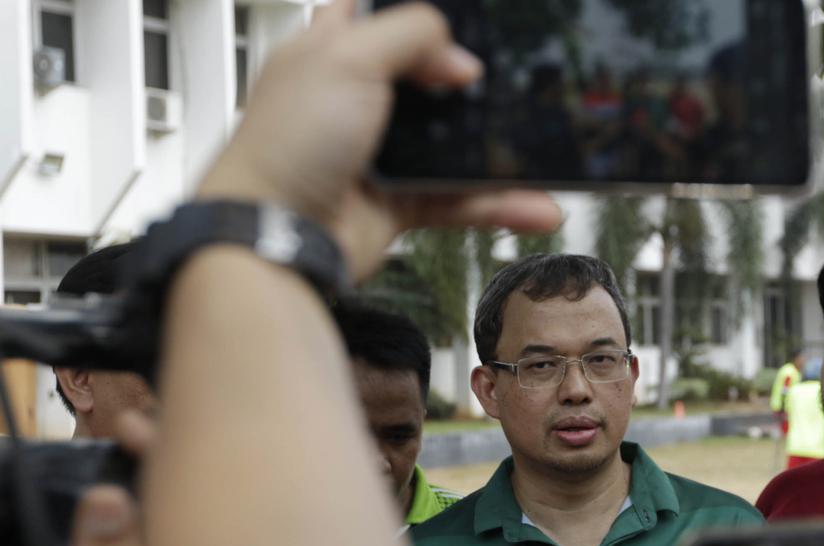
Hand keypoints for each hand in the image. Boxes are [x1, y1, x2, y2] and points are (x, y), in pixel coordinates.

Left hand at [196, 0, 559, 279]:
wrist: (278, 235)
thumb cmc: (285, 146)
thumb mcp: (347, 58)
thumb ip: (410, 35)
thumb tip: (459, 56)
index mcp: (330, 53)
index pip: (375, 18)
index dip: (417, 19)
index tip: (461, 27)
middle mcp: (354, 102)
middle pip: (425, 82)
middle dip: (467, 86)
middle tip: (504, 87)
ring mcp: (378, 155)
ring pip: (451, 147)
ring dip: (497, 155)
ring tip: (535, 154)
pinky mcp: (397, 203)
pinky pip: (459, 199)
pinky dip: (496, 204)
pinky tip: (531, 204)